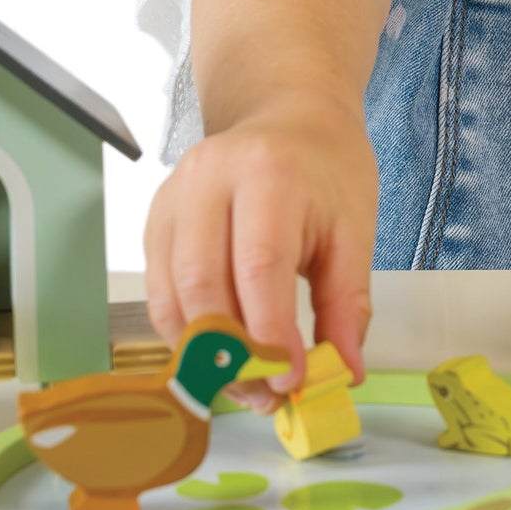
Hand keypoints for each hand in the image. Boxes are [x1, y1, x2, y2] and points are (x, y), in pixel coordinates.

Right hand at [142, 92, 376, 403]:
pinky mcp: (155, 218)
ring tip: (247, 383)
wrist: (287, 113)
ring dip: (205, 354)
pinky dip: (186, 333)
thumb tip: (342, 372)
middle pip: (203, 284)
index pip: (259, 267)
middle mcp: (209, 179)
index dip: (270, 335)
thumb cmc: (325, 169)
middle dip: (233, 354)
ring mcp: (173, 196)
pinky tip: (222, 352)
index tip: (291, 381)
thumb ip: (346, 304)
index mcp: (269, 173)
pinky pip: (158, 291)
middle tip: (267, 396)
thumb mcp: (355, 229)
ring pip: (171, 294)